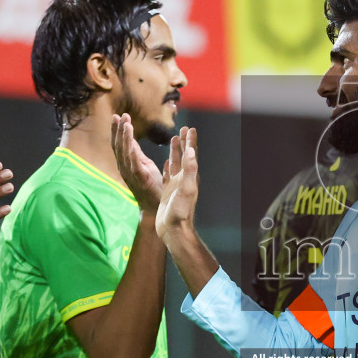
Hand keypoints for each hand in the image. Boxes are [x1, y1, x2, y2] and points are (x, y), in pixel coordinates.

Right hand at [112, 113, 163, 212]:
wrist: (155, 206)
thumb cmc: (151, 187)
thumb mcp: (144, 165)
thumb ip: (137, 153)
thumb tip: (132, 140)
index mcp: (127, 164)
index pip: (119, 144)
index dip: (117, 130)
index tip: (117, 116)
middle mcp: (125, 167)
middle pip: (118, 146)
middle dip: (118, 129)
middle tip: (119, 115)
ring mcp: (130, 173)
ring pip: (124, 151)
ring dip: (123, 136)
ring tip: (125, 122)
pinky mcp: (139, 177)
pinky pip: (133, 161)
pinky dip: (130, 148)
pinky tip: (131, 139)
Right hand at [155, 127, 198, 242]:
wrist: (173, 230)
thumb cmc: (180, 212)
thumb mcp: (186, 189)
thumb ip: (190, 170)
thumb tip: (191, 150)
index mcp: (189, 177)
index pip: (191, 154)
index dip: (190, 141)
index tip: (190, 128)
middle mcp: (184, 179)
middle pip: (185, 156)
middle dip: (185, 142)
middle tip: (184, 128)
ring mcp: (176, 185)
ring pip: (176, 164)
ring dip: (176, 151)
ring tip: (175, 139)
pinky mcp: (168, 192)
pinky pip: (168, 175)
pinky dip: (168, 167)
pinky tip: (165, 163)